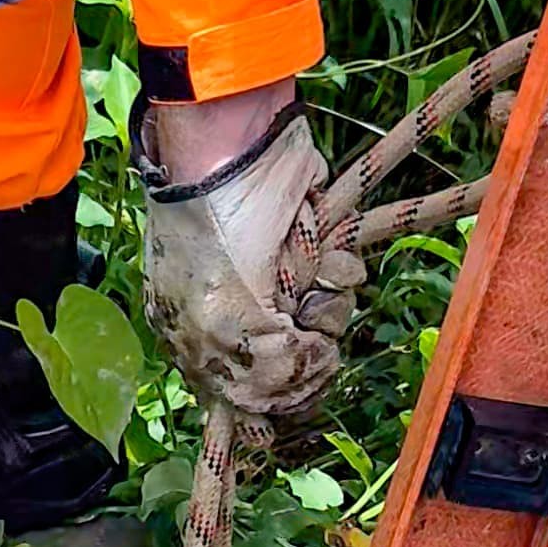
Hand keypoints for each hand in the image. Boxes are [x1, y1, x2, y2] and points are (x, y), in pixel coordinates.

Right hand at [139, 104, 361, 418]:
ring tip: (304, 270)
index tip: (298, 372)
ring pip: (329, 321)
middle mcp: (244, 316)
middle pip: (301, 363)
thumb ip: (267, 371)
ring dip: (329, 301)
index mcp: (202, 340)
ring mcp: (283, 282)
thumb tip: (311, 376)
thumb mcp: (223, 319)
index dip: (287, 391)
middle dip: (309, 341)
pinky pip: (345, 280)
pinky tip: (322, 253)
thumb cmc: (214, 233)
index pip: (255, 398)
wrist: (232, 149)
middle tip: (292, 315)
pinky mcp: (316, 250)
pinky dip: (342, 268)